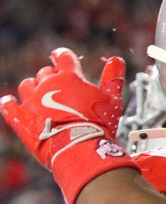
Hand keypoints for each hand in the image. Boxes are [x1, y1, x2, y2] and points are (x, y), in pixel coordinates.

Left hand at [0, 47, 135, 203]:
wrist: (79, 148)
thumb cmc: (98, 123)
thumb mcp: (112, 100)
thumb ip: (113, 78)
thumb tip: (116, 60)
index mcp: (69, 77)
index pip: (63, 56)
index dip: (63, 55)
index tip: (61, 56)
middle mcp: (47, 84)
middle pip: (45, 72)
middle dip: (52, 77)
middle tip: (61, 89)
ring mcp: (32, 101)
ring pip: (27, 86)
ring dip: (33, 89)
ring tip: (41, 99)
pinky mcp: (21, 118)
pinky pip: (8, 106)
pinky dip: (10, 104)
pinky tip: (11, 103)